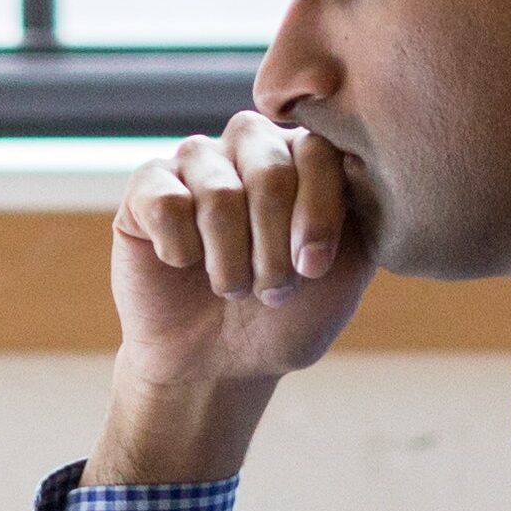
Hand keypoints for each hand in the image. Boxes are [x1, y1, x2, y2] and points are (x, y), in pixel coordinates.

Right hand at [96, 110, 371, 482]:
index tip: (314, 268)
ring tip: (231, 288)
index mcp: (304, 155)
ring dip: (230, 263)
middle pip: (271, 171)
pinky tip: (183, 265)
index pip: (319, 150)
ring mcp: (196, 160)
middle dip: (274, 249)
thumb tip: (360, 164)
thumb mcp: (345, 271)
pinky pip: (167, 204)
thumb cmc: (287, 315)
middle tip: (271, 292)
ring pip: (219, 195)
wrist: (218, 364)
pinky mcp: (146, 186)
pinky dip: (182, 252)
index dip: (318, 214)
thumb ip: (363, 213)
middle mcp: (250, 145)